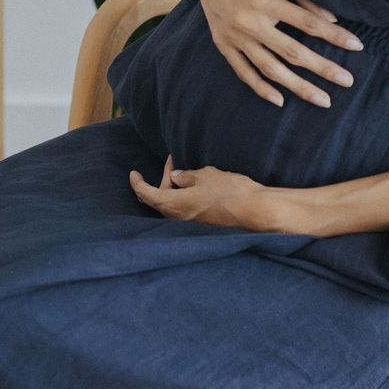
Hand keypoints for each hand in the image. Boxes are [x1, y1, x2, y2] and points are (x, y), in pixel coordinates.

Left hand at [129, 155, 281, 231]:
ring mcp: (190, 224)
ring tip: (185, 172)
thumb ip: (186, 176)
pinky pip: (185, 210)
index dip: (137, 183)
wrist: (255, 211)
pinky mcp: (202, 225)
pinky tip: (195, 186)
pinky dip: (184, 197)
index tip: (133, 174)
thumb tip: (175, 177)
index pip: (147, 194)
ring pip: (172, 205)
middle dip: (161, 181)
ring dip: (174, 189)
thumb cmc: (230, 191)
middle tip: (172, 163)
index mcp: (174, 205)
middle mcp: (178, 218)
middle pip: (159, 200)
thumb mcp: (205, 176)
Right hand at [189, 0, 364, 108]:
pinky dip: (260, 87)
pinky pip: (243, 71)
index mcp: (265, 0)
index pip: (308, 23)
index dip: (334, 36)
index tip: (357, 46)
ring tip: (323, 100)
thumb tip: (330, 19)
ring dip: (298, 87)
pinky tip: (280, 100)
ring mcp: (234, 35)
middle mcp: (250, 21)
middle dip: (323, 68)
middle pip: (293, 52)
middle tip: (348, 81)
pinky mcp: (223, 43)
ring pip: (270, 68)